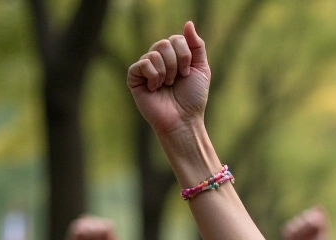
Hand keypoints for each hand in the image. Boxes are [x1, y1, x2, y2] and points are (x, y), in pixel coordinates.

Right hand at [127, 22, 210, 138]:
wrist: (183, 119)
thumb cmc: (193, 98)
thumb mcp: (201, 69)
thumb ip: (196, 46)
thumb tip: (188, 23)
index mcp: (173, 56)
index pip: (175, 39)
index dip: (184, 55)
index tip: (187, 73)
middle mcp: (158, 59)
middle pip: (164, 43)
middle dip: (176, 63)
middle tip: (177, 80)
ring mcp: (145, 68)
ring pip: (154, 53)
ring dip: (166, 71)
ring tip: (166, 85)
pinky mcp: (134, 78)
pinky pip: (141, 64)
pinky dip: (153, 75)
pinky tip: (155, 88)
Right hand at [282, 206, 331, 239]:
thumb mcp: (323, 234)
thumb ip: (323, 220)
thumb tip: (318, 205)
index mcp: (312, 225)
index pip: (313, 214)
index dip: (315, 217)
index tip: (319, 223)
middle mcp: (303, 226)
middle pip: (305, 215)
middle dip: (309, 221)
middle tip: (313, 226)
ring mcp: (294, 230)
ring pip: (298, 221)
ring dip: (303, 227)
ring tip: (305, 237)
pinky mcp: (286, 235)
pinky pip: (290, 228)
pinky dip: (295, 231)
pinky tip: (296, 239)